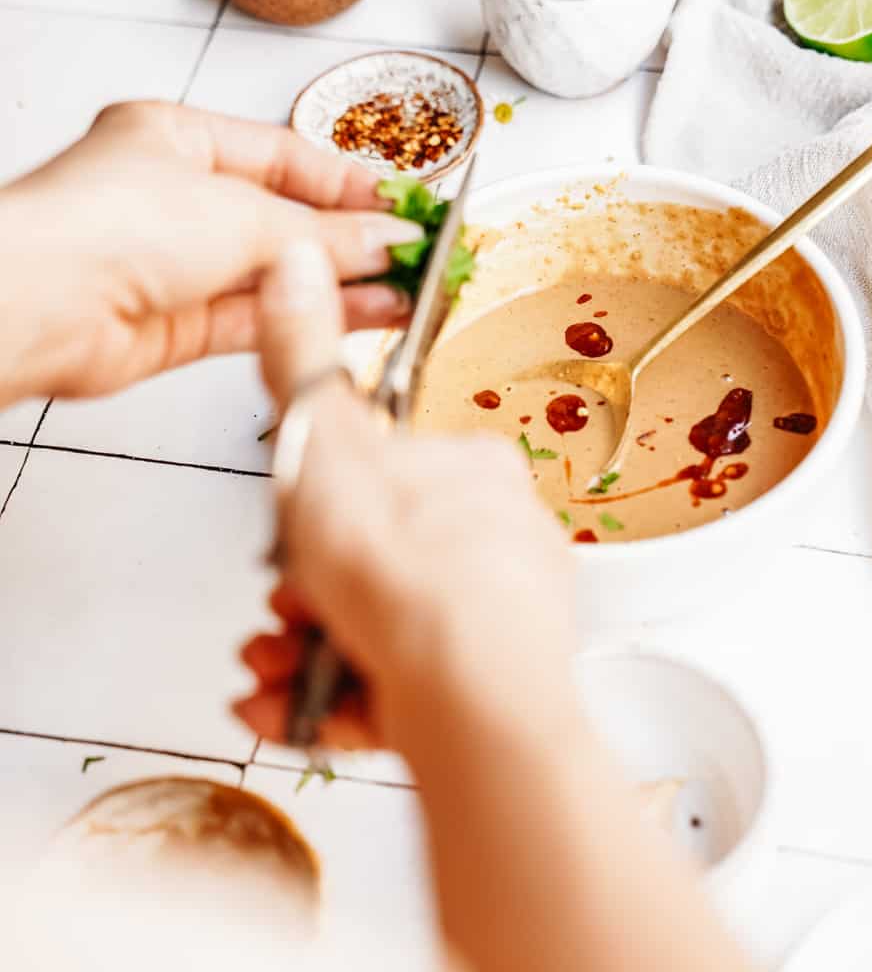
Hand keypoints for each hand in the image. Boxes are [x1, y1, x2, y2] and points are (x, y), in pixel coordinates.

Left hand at [0, 99, 420, 402]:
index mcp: (173, 137)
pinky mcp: (175, 327)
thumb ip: (325, 235)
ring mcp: (172, 265)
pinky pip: (260, 318)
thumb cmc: (107, 225)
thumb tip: (388, 239)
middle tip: (414, 253)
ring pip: (275, 274)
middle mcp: (171, 198)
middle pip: (283, 218)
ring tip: (407, 290)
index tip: (401, 206)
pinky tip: (366, 315)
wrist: (41, 304)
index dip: (347, 183)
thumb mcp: (244, 213)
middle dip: (351, 239)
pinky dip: (310, 316)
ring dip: (341, 284)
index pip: (281, 154)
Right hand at [235, 240, 577, 765]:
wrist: (469, 696)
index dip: (317, 508)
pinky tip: (292, 706)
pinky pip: (394, 689)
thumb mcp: (329, 446)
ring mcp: (493, 621)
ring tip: (277, 668)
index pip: (382, 474)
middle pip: (375, 556)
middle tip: (280, 606)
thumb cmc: (410, 575)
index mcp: (470, 473)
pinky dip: (335, 698)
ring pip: (379, 627)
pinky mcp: (482, 690)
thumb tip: (297, 266)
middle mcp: (495, 542)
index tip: (286, 533)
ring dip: (307, 647)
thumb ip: (303, 361)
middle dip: (307, 589)